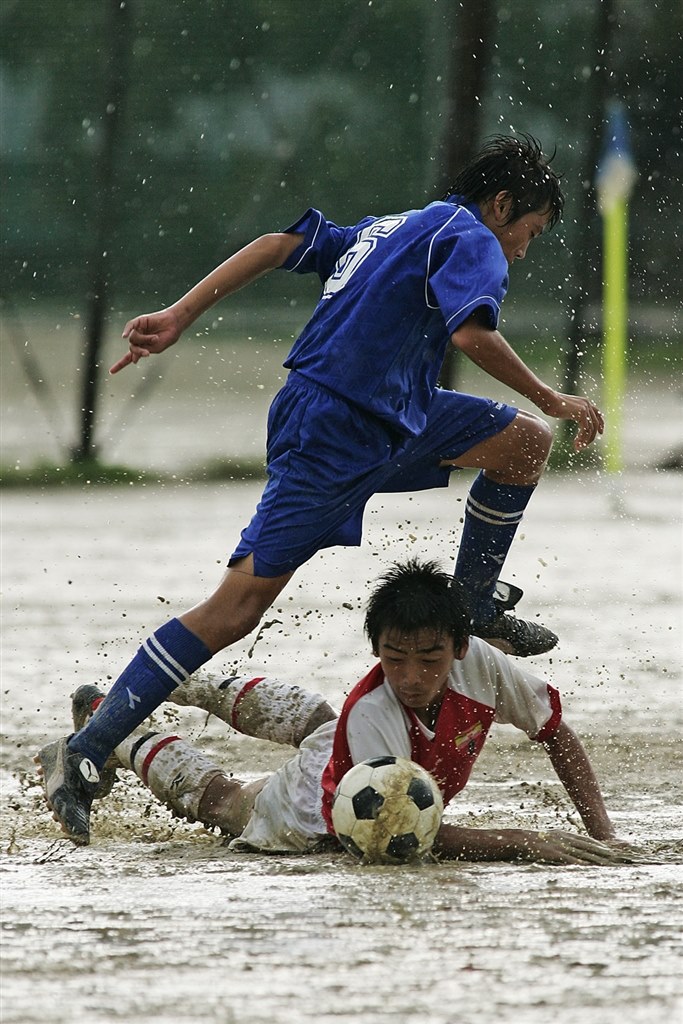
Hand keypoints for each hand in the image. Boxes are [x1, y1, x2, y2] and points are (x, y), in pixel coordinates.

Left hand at [111, 308, 182, 373]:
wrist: (175, 324)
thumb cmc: (168, 336)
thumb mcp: (156, 349)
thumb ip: (143, 352)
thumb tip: (132, 357)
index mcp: (141, 348)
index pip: (128, 358)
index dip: (120, 365)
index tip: (111, 372)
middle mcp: (138, 339)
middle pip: (132, 348)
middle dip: (138, 352)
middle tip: (147, 353)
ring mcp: (138, 330)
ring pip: (134, 338)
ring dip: (144, 340)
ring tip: (155, 338)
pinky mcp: (140, 321)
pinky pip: (130, 326)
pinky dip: (127, 330)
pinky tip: (124, 336)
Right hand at [519, 829, 634, 864]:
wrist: (520, 840)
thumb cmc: (534, 842)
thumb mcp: (550, 839)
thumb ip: (561, 843)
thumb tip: (570, 852)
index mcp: (565, 835)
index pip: (586, 840)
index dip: (599, 846)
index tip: (610, 851)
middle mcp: (566, 839)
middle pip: (589, 847)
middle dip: (603, 852)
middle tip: (616, 858)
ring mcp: (561, 847)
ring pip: (583, 854)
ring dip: (596, 860)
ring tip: (608, 865)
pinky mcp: (556, 855)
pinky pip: (571, 860)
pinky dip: (581, 864)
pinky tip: (589, 868)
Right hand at [542, 392, 603, 450]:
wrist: (548, 400)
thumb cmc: (552, 404)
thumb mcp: (566, 409)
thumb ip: (573, 412)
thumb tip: (572, 416)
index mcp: (585, 402)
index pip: (598, 414)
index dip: (601, 424)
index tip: (601, 433)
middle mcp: (587, 404)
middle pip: (595, 424)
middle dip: (591, 437)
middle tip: (583, 446)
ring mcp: (585, 408)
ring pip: (591, 429)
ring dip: (585, 440)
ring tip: (577, 447)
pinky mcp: (581, 413)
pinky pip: (585, 429)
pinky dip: (581, 438)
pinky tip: (575, 443)